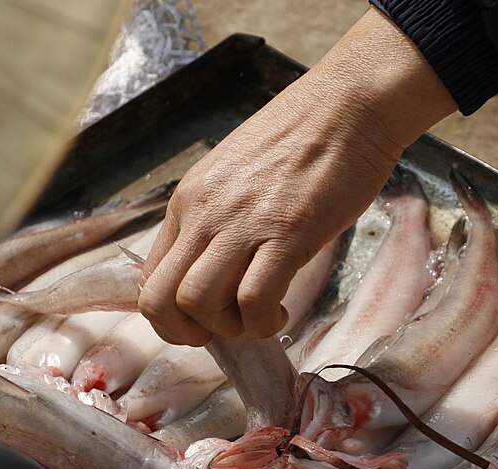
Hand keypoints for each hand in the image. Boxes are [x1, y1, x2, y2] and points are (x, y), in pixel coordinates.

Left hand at [139, 10, 456, 344]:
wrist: (347, 106)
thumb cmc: (304, 139)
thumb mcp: (239, 175)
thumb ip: (221, 216)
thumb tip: (220, 266)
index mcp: (189, 200)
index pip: (149, 277)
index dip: (174, 313)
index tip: (209, 315)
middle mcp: (204, 213)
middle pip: (161, 300)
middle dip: (187, 333)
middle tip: (226, 329)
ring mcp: (242, 224)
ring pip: (199, 304)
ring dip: (229, 328)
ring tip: (259, 318)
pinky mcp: (286, 234)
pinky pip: (255, 301)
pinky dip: (264, 323)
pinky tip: (282, 313)